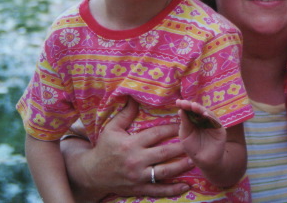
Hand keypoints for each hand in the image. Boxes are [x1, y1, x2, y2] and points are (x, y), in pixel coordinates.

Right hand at [62, 97, 192, 201]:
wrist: (92, 174)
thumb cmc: (104, 148)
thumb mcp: (111, 129)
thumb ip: (125, 114)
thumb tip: (135, 97)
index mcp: (130, 144)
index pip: (156, 134)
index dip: (171, 128)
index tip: (183, 123)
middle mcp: (136, 160)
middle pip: (164, 153)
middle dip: (181, 147)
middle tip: (195, 141)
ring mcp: (138, 177)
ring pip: (164, 172)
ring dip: (181, 167)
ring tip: (194, 160)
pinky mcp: (139, 189)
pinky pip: (158, 190)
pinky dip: (173, 190)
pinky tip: (186, 186)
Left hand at [175, 99, 226, 167]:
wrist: (204, 162)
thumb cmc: (193, 149)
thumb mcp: (185, 135)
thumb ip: (184, 123)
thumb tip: (180, 110)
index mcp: (194, 121)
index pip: (189, 111)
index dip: (184, 106)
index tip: (178, 102)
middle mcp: (203, 120)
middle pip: (198, 110)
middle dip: (191, 106)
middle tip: (184, 103)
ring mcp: (212, 123)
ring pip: (207, 113)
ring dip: (200, 109)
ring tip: (193, 106)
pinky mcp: (219, 128)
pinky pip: (215, 121)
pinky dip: (210, 117)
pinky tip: (204, 114)